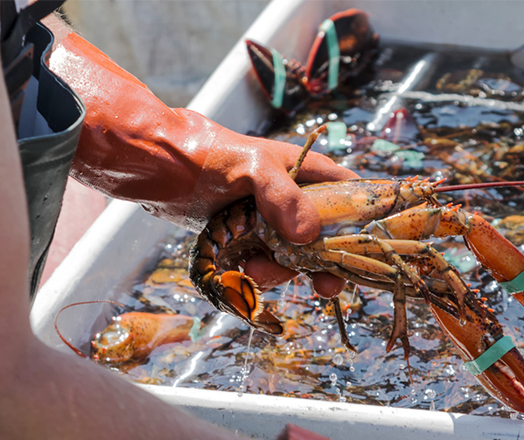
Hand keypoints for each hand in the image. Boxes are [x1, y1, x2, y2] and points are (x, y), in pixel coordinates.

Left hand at [48, 32, 357, 297]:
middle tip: (325, 287)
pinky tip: (242, 271)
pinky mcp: (248, 237)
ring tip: (253, 270)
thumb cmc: (207, 154)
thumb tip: (309, 238)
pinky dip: (259, 273)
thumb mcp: (251, 167)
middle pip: (328, 236)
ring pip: (295, 256)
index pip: (353, 193)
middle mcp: (295, 197)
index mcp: (307, 172)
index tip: (367, 252)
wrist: (156, 166)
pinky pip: (267, 263)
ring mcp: (271, 220)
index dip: (365, 221)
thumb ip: (284, 197)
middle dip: (324, 263)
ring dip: (281, 271)